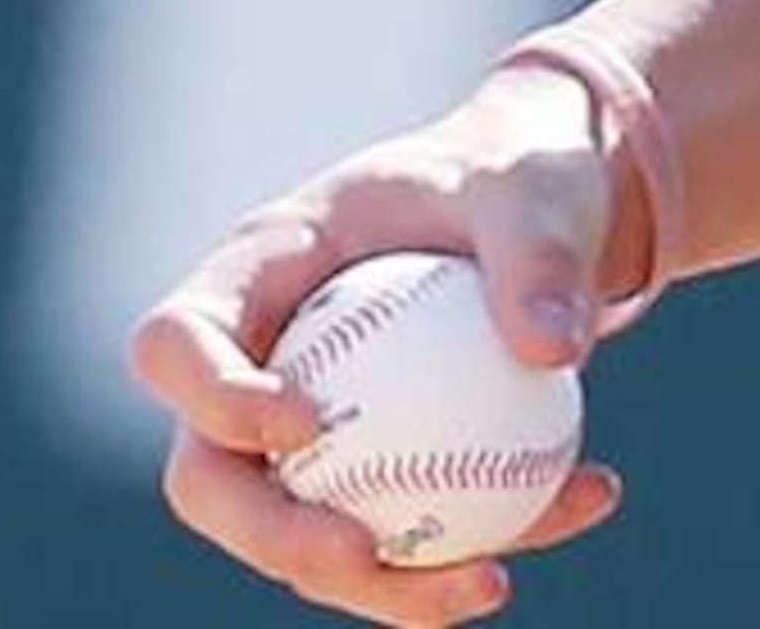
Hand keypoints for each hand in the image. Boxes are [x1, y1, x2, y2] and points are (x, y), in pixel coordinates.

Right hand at [127, 62, 630, 622]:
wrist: (547, 204)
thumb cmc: (519, 175)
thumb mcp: (537, 188)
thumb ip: (539, 257)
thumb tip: (554, 354)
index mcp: (259, 268)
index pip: (176, 342)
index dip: (212, 399)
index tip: (308, 424)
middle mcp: (257, 359)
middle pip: (208, 477)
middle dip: (270, 536)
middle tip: (363, 555)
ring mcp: (302, 428)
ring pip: (298, 538)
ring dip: (385, 584)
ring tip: (491, 582)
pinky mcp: (368, 472)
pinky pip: (400, 532)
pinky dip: (476, 543)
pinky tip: (584, 506)